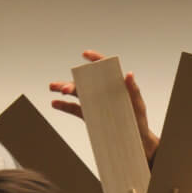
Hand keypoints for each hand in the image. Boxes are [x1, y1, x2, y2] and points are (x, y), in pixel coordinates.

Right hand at [49, 49, 159, 163]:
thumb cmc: (138, 119)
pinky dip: (64, 106)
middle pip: (85, 82)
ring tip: (53, 88)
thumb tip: (129, 74)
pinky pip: (74, 109)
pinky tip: (55, 104)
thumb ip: (133, 89)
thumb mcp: (138, 103)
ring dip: (64, 89)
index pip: (104, 68)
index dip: (95, 59)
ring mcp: (94, 102)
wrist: (135, 138)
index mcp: (113, 85)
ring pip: (76, 93)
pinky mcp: (89, 115)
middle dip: (73, 83)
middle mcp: (101, 91)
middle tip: (64, 89)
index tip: (86, 54)